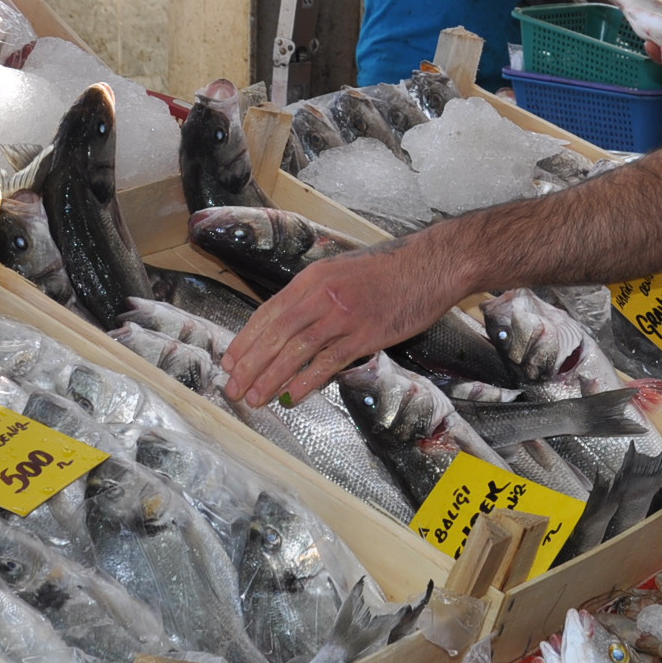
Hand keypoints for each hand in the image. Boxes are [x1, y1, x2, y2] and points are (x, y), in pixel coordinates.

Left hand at [220, 244, 450, 406]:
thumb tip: (289, 324)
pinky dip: (307, 381)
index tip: (230, 361)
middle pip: (276, 334)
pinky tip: (291, 396)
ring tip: (254, 397)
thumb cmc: (389, 269)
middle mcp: (323, 295)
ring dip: (271, 377)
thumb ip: (315, 294)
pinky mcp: (366, 334)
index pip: (269, 312)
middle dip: (250, 364)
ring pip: (297, 350)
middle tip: (233, 388)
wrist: (431, 264)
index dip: (246, 340)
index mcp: (313, 278)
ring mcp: (344, 315)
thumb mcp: (341, 270)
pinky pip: (328, 361)